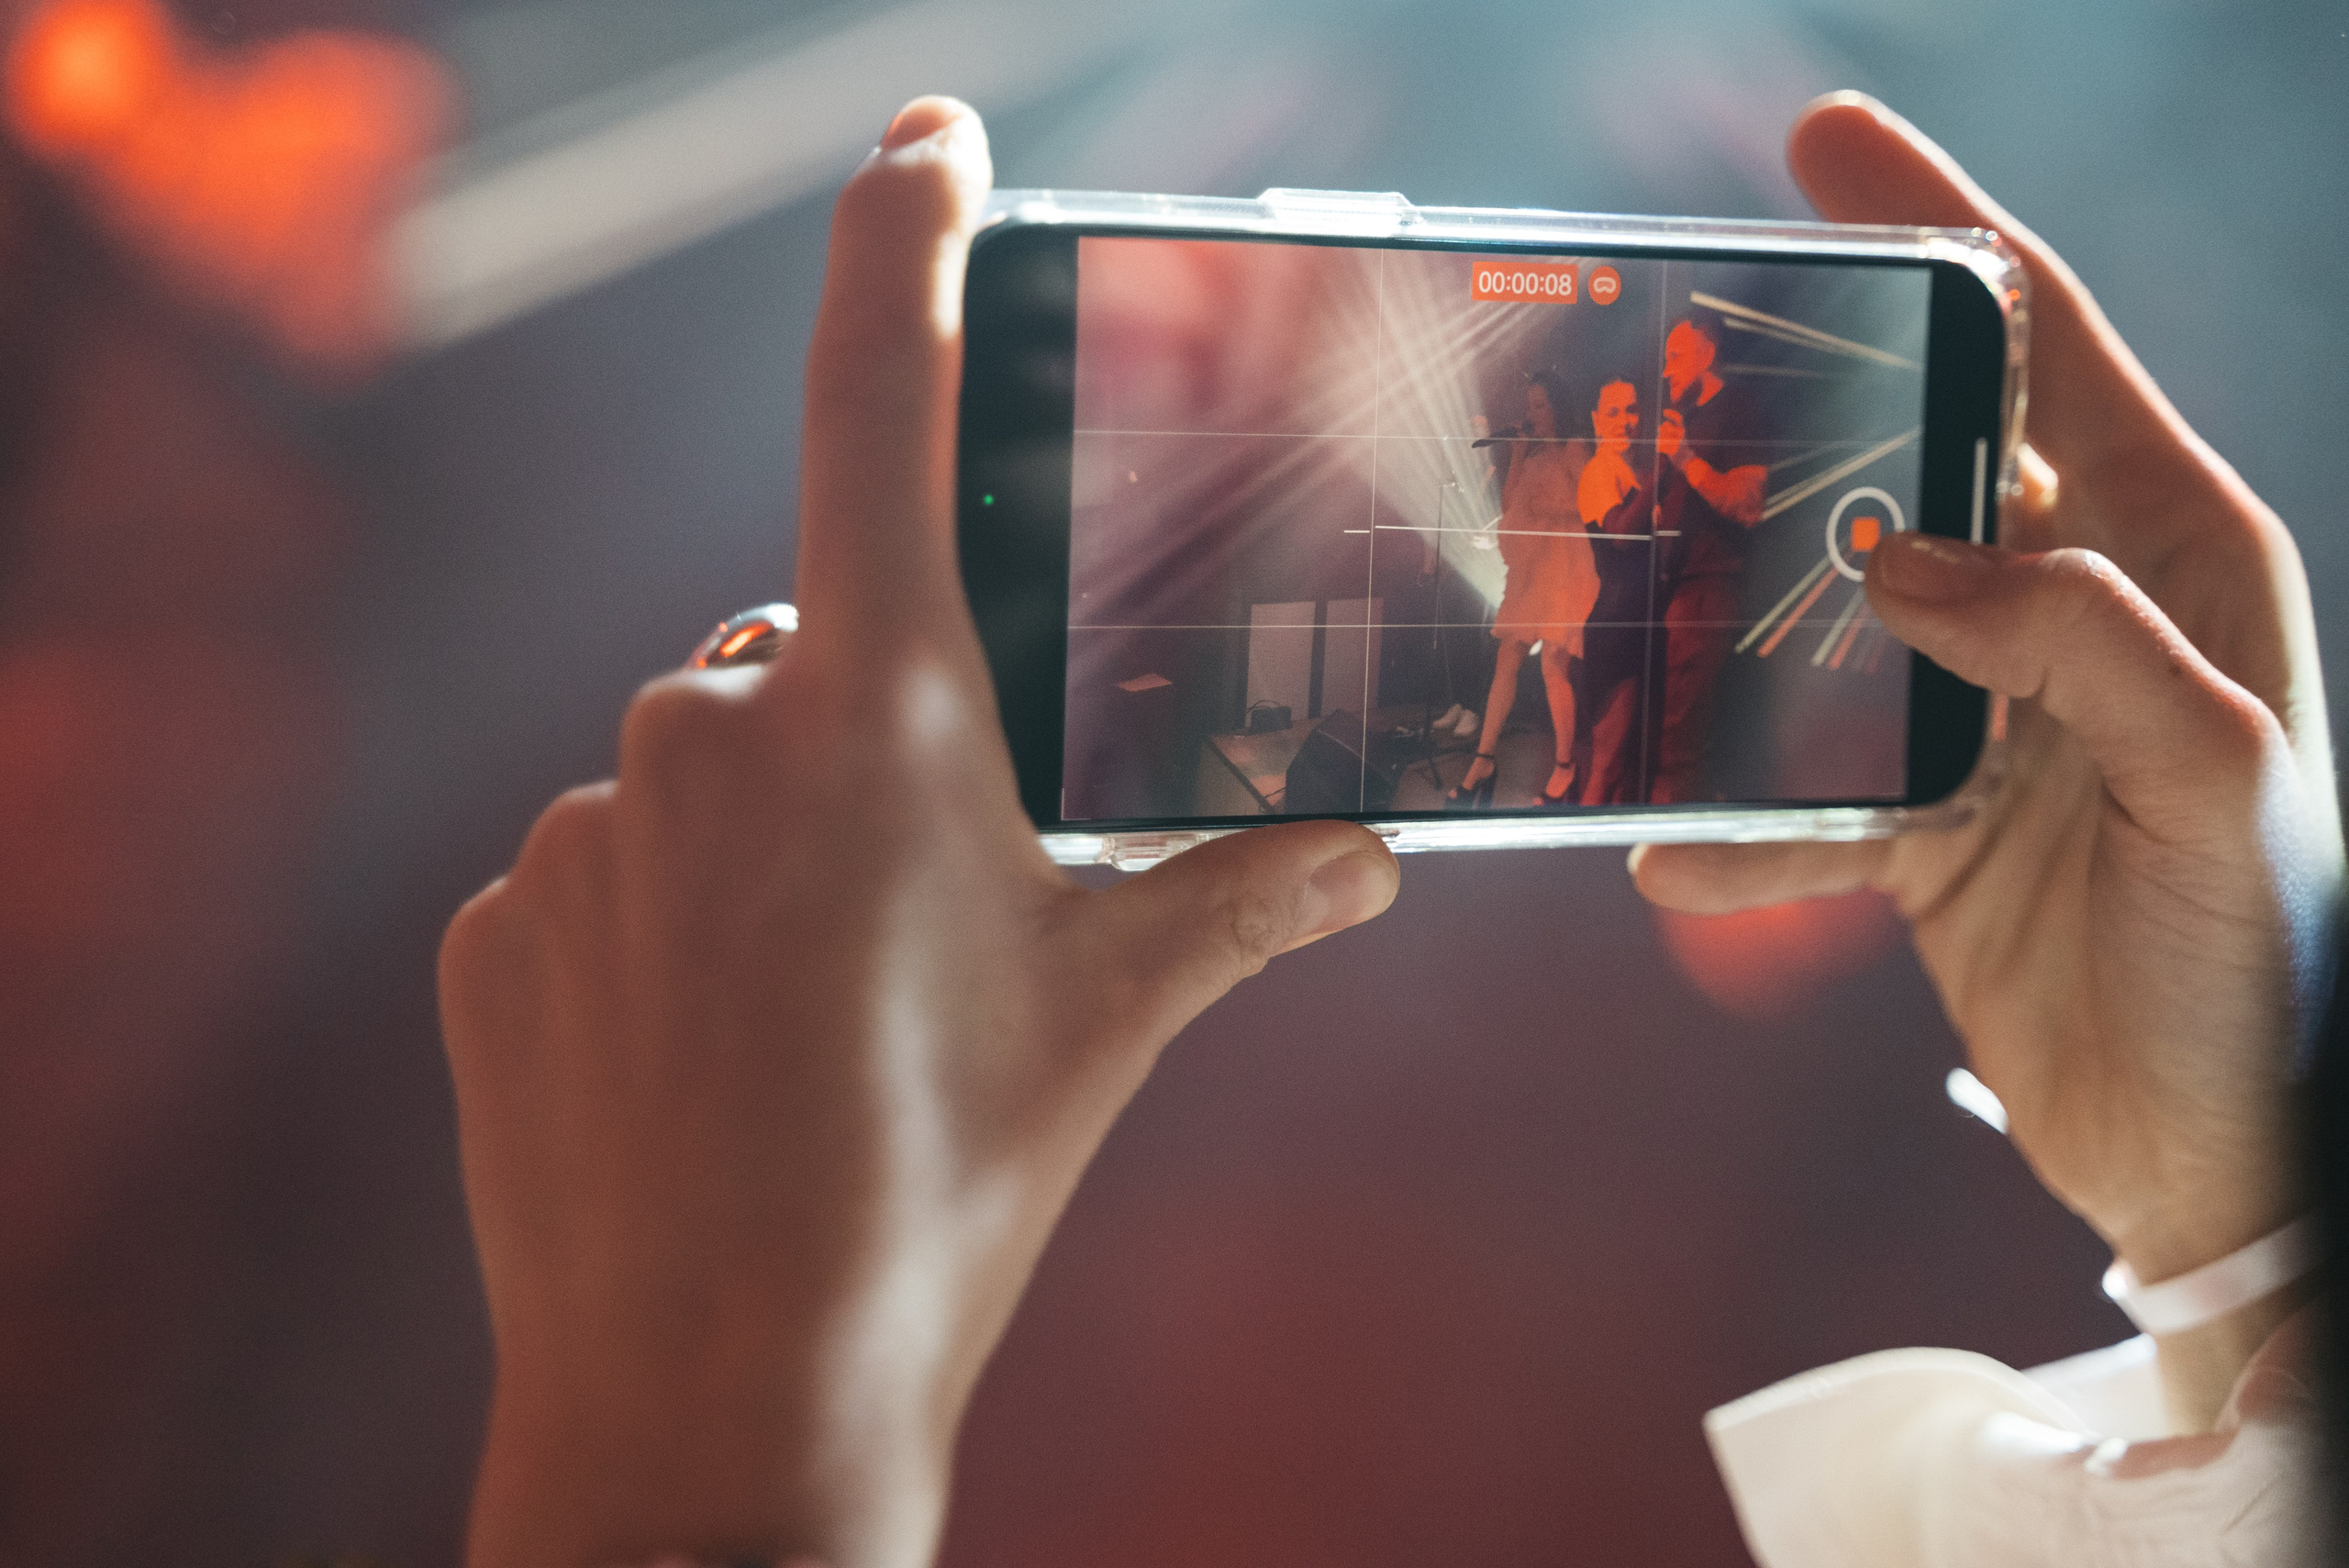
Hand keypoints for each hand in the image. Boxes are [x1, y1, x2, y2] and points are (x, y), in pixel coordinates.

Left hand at [437, 98, 1397, 1567]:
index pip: (876, 407)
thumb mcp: (1109, 1018)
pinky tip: (713, 1057)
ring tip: (825, 1015)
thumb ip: (1242, 896)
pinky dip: (668, 926)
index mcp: (876, 716)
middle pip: (808, 652)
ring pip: (702, 772)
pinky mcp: (498, 934)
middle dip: (877, 734)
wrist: (720, 1401)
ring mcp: (582, 835)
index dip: (904, 247)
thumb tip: (1369, 847)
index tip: (926, 149)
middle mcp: (706, 735)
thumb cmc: (938, 1193)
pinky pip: (607, 873)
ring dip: (770, 842)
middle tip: (933, 899)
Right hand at [1631, 94, 2340, 1428]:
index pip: (2047, 348)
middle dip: (1796, 425)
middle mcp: (2074, 612)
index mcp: (2173, 555)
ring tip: (1623, 627)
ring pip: (1826, 622)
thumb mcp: (2213, 783)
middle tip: (1666, 387)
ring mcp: (1989, 716)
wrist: (2233, 1159)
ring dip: (1729, 632)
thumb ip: (2077, 644)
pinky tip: (1670, 849)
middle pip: (1912, 464)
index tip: (1824, 144)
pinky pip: (1802, 791)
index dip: (1941, 234)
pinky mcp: (1925, 824)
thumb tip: (1901, 559)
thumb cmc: (2271, 961)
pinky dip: (1737, 820)